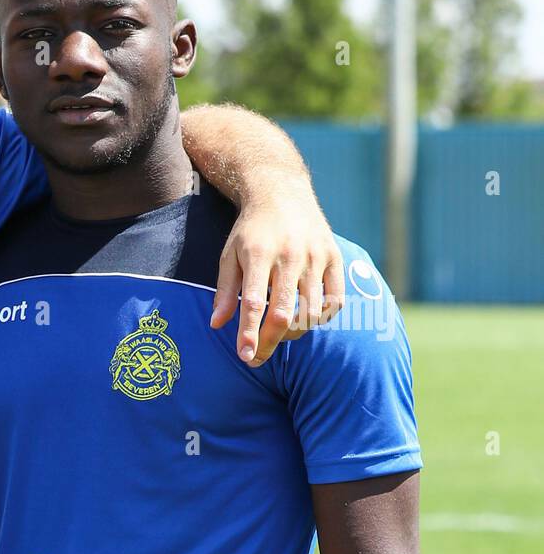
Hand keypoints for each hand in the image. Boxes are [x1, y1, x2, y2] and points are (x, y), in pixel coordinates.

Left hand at [211, 183, 344, 365]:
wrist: (282, 194)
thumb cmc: (251, 231)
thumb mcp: (229, 255)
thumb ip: (224, 291)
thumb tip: (217, 325)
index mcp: (260, 253)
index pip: (255, 302)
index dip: (250, 333)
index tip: (245, 356)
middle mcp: (291, 255)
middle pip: (285, 313)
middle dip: (269, 342)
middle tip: (256, 359)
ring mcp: (317, 256)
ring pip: (311, 311)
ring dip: (293, 333)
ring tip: (277, 334)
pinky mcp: (335, 257)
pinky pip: (334, 301)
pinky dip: (320, 317)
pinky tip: (304, 320)